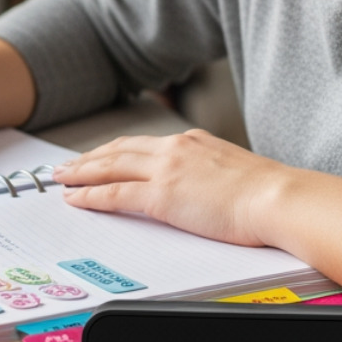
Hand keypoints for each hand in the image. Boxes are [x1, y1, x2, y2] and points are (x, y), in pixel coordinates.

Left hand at [52, 129, 284, 247]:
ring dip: (81, 173)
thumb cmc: (269, 196)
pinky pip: (115, 194)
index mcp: (193, 142)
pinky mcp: (162, 196)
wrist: (280, 199)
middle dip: (89, 158)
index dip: (115, 151)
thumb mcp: (235, 174)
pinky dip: (91, 195)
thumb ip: (211, 176)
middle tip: (66, 166)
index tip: (99, 156)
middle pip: (119, 150)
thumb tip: (205, 190)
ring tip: (61, 179)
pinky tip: (76, 199)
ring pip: (110, 167)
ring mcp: (167, 170)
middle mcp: (175, 148)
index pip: (143, 145)